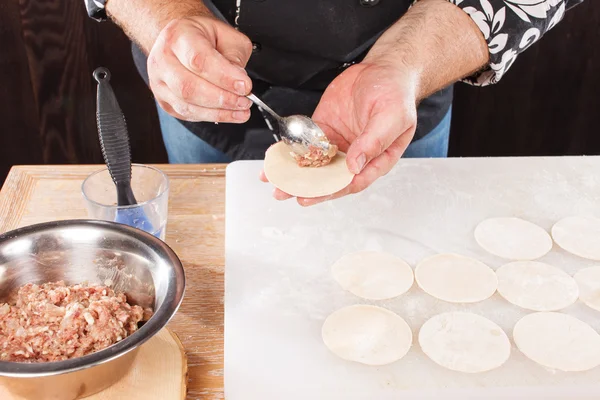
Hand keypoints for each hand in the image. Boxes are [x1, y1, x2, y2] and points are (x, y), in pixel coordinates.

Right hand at [148, 16, 253, 122]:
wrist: (182, 40)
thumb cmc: (203, 36)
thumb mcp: (226, 35)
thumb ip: (234, 56)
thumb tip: (239, 82)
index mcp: (178, 36)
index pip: (199, 60)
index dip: (224, 77)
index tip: (245, 86)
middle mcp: (163, 59)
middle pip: (189, 87)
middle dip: (222, 99)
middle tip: (244, 101)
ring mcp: (159, 82)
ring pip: (187, 105)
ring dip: (218, 112)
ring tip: (240, 111)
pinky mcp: (164, 100)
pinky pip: (187, 114)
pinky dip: (211, 117)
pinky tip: (227, 114)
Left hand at [260, 61, 418, 205]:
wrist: (383, 68)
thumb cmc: (396, 93)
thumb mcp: (392, 116)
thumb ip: (374, 141)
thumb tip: (356, 165)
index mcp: (376, 159)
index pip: (352, 181)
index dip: (331, 190)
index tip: (311, 195)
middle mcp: (355, 156)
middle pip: (329, 178)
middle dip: (306, 187)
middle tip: (286, 192)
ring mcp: (338, 144)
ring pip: (315, 164)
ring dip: (295, 173)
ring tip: (274, 179)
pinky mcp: (324, 129)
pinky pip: (306, 144)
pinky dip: (291, 151)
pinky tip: (276, 156)